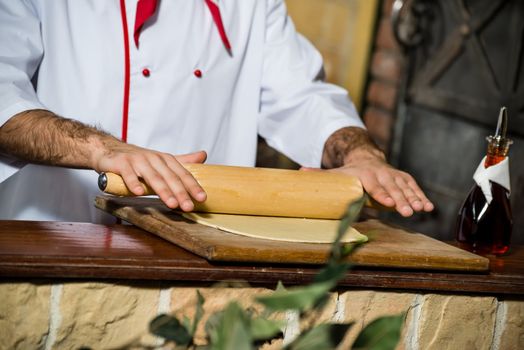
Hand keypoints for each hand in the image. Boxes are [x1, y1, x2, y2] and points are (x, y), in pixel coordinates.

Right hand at [91, 139, 206, 211]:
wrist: (109, 150)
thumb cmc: (138, 159)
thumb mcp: (162, 160)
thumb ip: (182, 161)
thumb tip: (203, 155)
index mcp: (165, 159)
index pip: (182, 174)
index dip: (193, 186)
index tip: (202, 198)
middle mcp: (154, 158)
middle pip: (170, 177)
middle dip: (181, 192)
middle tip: (188, 206)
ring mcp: (138, 160)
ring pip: (153, 177)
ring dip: (163, 190)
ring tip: (171, 203)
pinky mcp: (122, 163)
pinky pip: (129, 174)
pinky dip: (134, 183)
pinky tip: (139, 192)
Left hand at [321, 127, 433, 216]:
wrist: (366, 158)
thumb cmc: (350, 172)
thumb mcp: (336, 173)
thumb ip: (320, 175)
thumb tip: (299, 172)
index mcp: (365, 175)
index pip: (374, 186)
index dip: (382, 195)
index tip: (389, 204)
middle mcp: (382, 174)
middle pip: (393, 188)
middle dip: (401, 200)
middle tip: (408, 212)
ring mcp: (394, 176)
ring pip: (406, 187)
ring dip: (415, 198)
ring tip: (422, 209)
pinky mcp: (403, 178)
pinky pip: (414, 186)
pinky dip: (422, 196)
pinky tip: (429, 207)